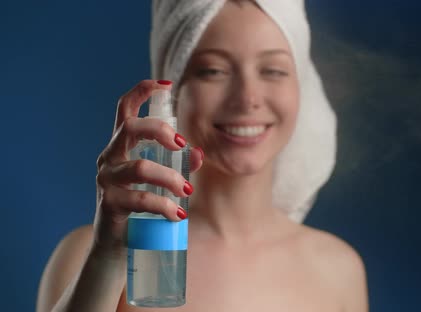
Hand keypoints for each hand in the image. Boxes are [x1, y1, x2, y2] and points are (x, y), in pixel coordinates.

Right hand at [93, 80, 202, 253]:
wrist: (116, 244)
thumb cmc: (141, 205)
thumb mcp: (162, 181)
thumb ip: (180, 165)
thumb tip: (199, 152)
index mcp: (121, 145)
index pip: (125, 109)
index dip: (141, 91)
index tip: (166, 84)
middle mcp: (109, 157)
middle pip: (130, 128)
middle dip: (159, 131)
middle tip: (182, 144)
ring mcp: (106, 180)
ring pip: (140, 168)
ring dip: (170, 178)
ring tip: (187, 190)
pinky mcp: (109, 204)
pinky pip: (140, 199)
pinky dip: (164, 206)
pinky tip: (178, 213)